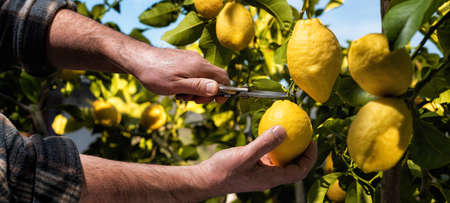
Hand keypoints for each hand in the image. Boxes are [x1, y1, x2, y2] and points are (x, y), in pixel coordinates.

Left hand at [129, 47, 229, 103]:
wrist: (137, 59)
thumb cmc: (154, 74)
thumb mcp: (176, 86)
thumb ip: (198, 87)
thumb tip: (217, 89)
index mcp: (199, 66)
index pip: (223, 77)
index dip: (225, 91)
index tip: (217, 102)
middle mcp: (198, 60)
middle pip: (213, 78)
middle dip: (205, 93)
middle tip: (190, 100)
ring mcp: (190, 58)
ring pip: (202, 77)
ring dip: (195, 89)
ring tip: (179, 95)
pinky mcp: (183, 58)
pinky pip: (194, 72)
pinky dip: (189, 83)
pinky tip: (176, 87)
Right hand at [197, 126, 317, 194]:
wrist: (205, 180)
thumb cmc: (223, 171)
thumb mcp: (245, 155)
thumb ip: (264, 143)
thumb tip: (284, 130)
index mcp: (271, 178)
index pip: (299, 171)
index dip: (310, 157)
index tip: (312, 140)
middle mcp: (269, 177)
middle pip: (293, 166)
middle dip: (302, 152)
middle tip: (304, 134)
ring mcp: (261, 173)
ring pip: (281, 161)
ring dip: (288, 148)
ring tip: (291, 131)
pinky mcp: (252, 168)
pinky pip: (268, 156)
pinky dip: (272, 146)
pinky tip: (269, 132)